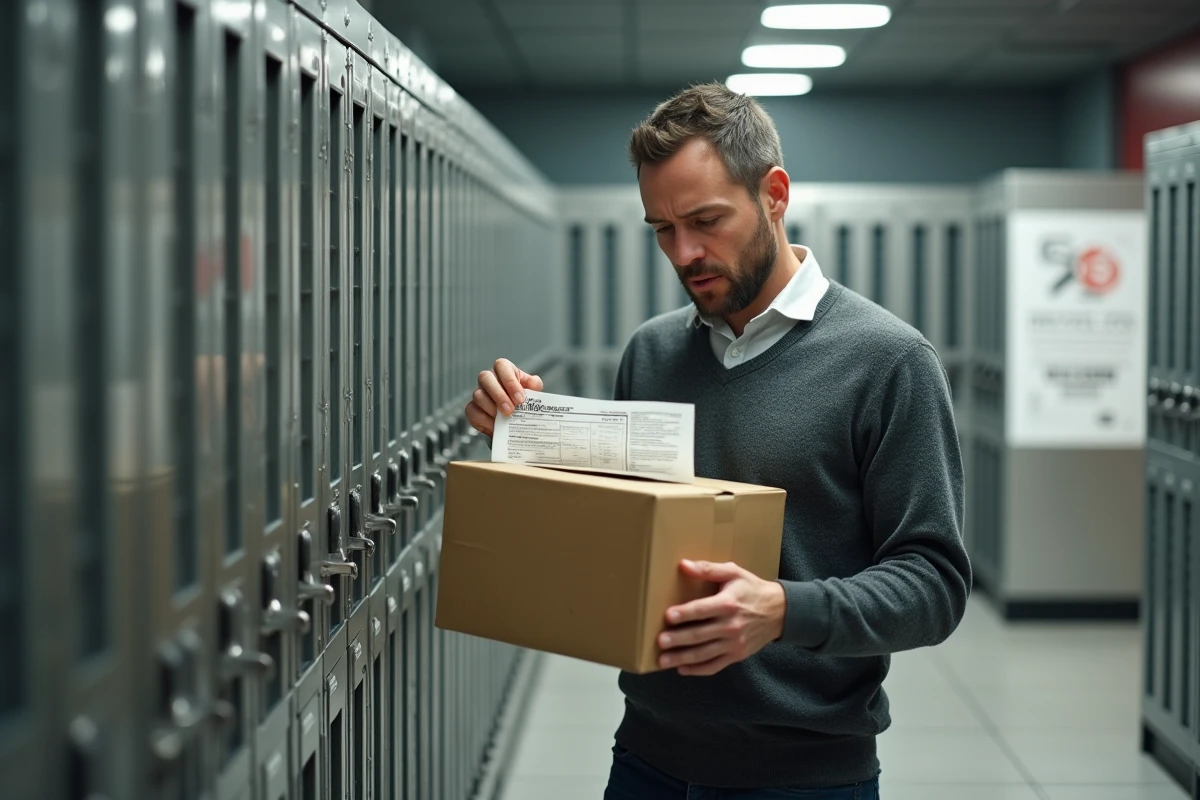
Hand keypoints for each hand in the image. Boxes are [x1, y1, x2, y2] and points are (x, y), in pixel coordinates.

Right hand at [465, 358, 543, 437]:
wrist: (515, 419)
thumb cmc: (522, 399)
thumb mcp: (532, 390)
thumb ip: (534, 385)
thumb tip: (533, 385)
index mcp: (504, 370)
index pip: (502, 366)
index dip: (510, 382)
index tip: (520, 399)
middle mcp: (489, 379)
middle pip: (485, 377)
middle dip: (499, 395)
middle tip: (510, 410)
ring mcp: (479, 393)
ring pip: (478, 395)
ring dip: (492, 408)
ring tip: (505, 419)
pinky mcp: (473, 408)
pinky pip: (472, 412)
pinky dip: (484, 420)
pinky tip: (496, 426)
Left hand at [657, 560, 785, 675]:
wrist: (779, 612)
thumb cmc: (751, 589)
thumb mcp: (733, 572)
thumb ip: (708, 569)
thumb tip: (683, 565)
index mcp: (728, 603)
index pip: (702, 610)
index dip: (685, 613)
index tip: (668, 616)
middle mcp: (731, 626)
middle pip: (700, 635)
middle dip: (678, 639)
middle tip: (660, 642)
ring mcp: (734, 644)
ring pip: (704, 654)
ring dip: (682, 657)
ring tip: (663, 660)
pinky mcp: (737, 655)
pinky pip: (715, 666)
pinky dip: (698, 669)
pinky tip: (682, 668)